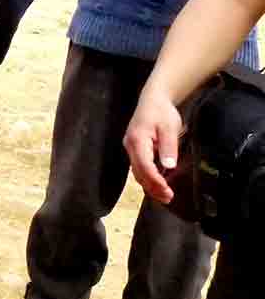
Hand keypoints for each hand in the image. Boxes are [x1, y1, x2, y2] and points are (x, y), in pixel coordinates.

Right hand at [124, 89, 185, 203]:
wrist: (153, 100)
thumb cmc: (162, 112)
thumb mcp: (169, 127)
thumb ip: (168, 147)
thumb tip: (169, 167)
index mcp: (137, 141)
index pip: (144, 166)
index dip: (156, 181)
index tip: (168, 191)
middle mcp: (130, 147)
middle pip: (139, 173)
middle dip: (153, 187)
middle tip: (168, 198)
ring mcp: (131, 149)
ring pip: (138, 173)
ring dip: (150, 185)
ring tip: (165, 195)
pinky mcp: (135, 150)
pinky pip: (140, 168)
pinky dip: (149, 178)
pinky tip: (160, 183)